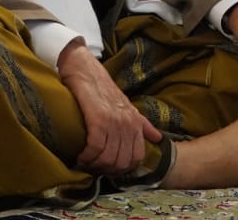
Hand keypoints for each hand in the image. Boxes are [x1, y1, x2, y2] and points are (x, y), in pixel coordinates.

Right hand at [58, 39, 161, 174]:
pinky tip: (80, 156)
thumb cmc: (102, 88)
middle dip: (106, 169)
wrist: (84, 67)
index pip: (136, 158)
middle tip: (93, 168)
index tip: (108, 168)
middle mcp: (127, 123)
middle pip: (121, 161)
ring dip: (94, 165)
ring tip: (85, 162)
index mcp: (135, 122)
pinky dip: (86, 156)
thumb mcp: (127, 106)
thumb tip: (158, 138)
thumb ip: (142, 124)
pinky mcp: (98, 118)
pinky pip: (95, 147)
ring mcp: (114, 121)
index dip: (122, 169)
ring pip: (108, 157)